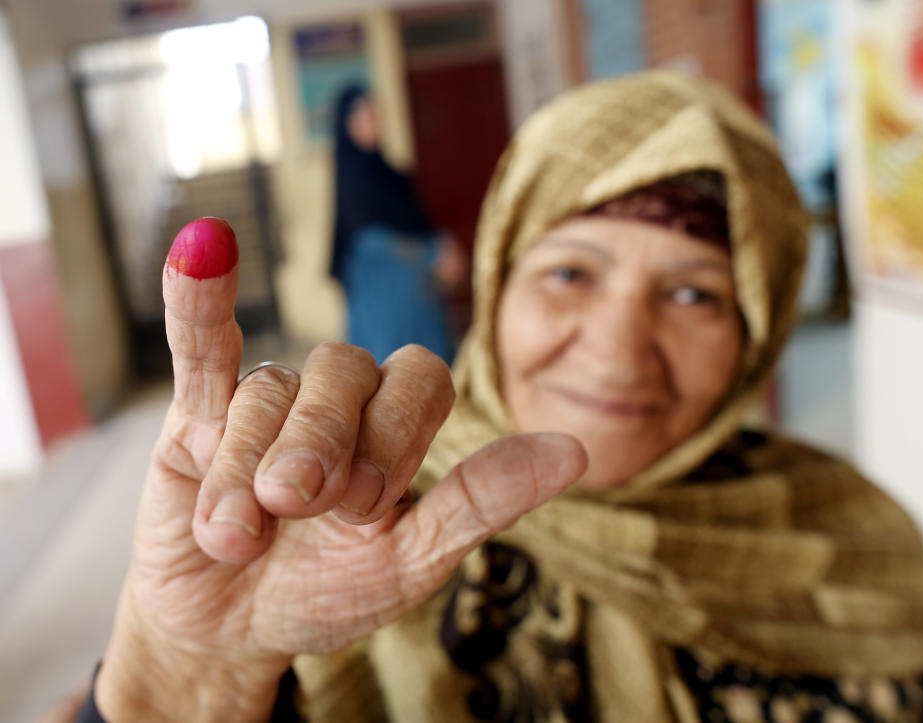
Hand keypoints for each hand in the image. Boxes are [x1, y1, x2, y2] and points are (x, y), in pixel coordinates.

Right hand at [95, 218, 585, 721]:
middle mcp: (338, 400)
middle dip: (323, 442)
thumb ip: (479, 501)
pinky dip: (198, 298)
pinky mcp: (197, 410)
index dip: (397, 429)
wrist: (233, 631)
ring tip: (238, 538)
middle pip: (343, 368)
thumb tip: (575, 451)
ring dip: (249, 465)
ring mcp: (270, 399)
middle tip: (302, 507)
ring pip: (269, 388)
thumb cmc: (330, 592)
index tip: (368, 510)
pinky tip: (201, 244)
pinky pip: (200, 342)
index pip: (420, 376)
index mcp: (397, 425)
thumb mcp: (412, 562)